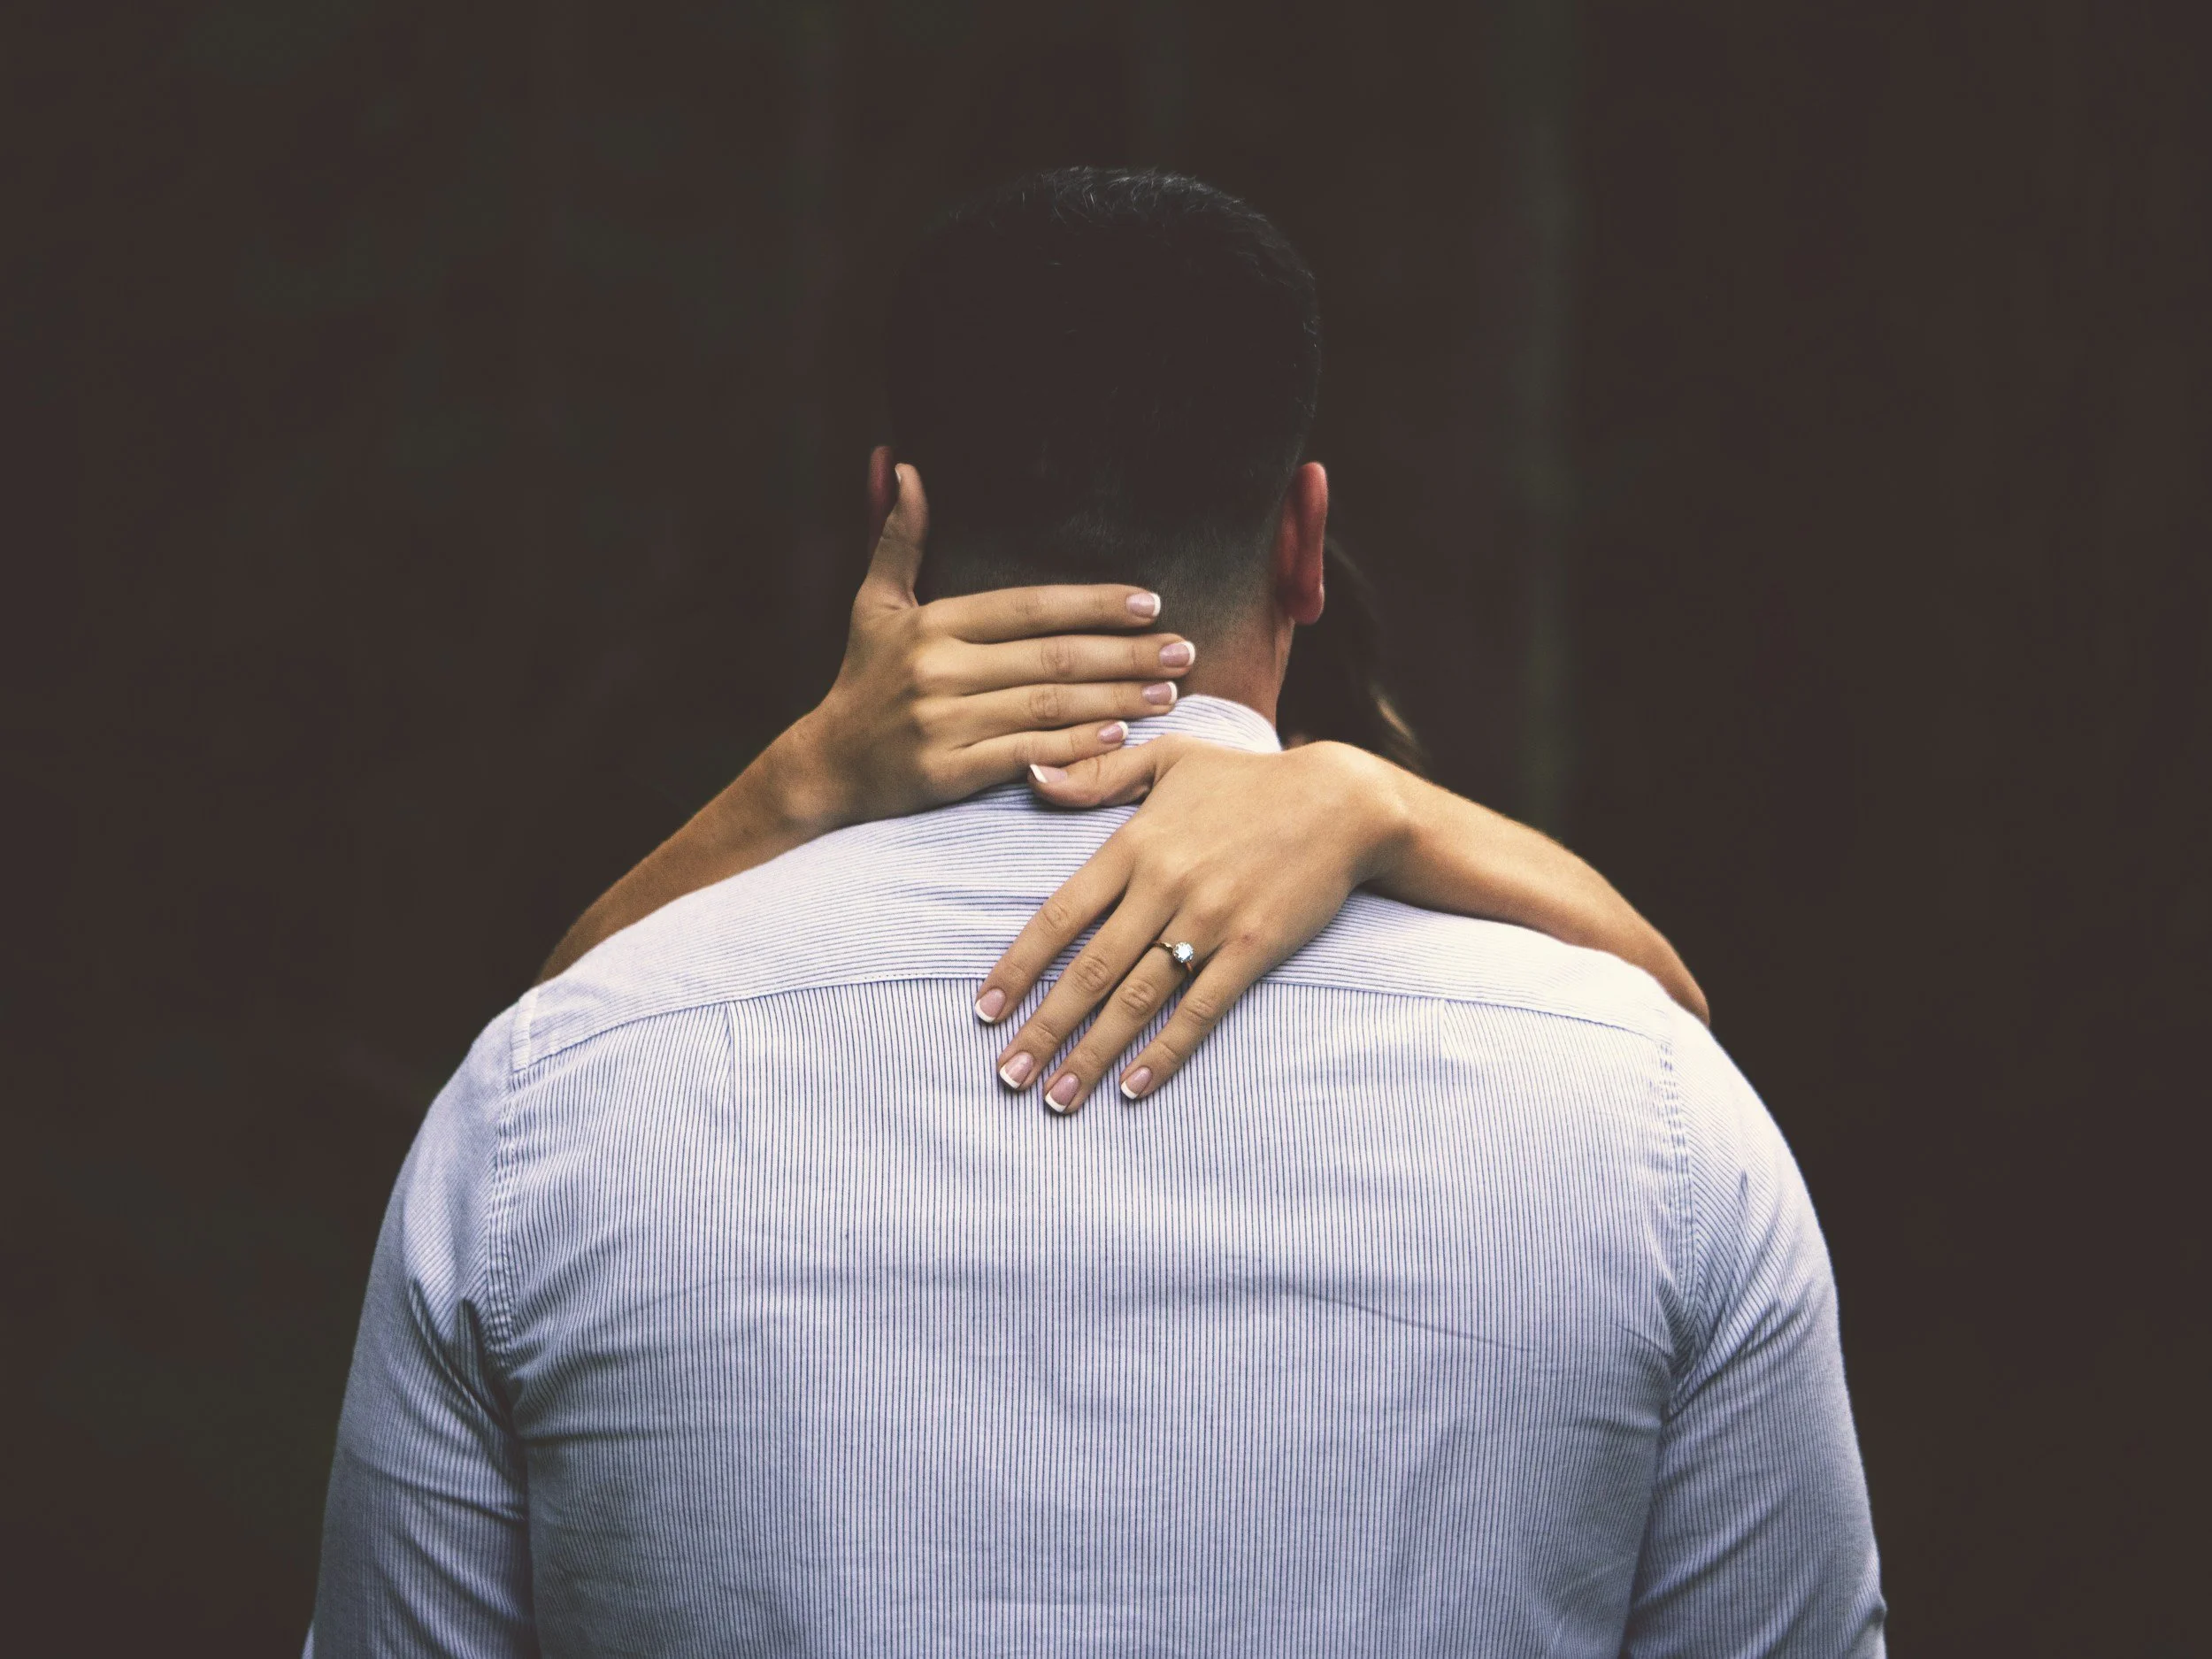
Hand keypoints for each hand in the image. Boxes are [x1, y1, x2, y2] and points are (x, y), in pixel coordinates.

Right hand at [768, 464, 1200, 830]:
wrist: (827, 766)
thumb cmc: (863, 680)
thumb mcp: (876, 605)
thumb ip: (900, 540)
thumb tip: (909, 469)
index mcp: (933, 625)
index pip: (1029, 607)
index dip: (1092, 604)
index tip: (1148, 603)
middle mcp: (939, 670)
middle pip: (1051, 658)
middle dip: (1124, 654)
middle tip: (1181, 651)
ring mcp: (944, 723)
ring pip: (1048, 707)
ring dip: (1115, 699)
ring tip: (1167, 693)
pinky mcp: (947, 773)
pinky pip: (1027, 754)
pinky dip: (1076, 745)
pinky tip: (1119, 734)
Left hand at [977, 737, 1412, 1112]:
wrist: (1342, 802)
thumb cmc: (1249, 779)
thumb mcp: (1168, 758)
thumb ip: (1096, 775)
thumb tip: (1031, 780)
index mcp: (1135, 845)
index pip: (1059, 917)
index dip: (1017, 968)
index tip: (984, 1012)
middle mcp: (1164, 887)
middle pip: (1089, 971)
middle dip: (1043, 1029)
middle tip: (1006, 1076)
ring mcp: (1210, 921)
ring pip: (1137, 1000)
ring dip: (1093, 1054)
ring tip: (1057, 1097)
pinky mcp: (1253, 949)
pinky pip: (1201, 1011)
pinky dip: (1165, 1053)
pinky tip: (1133, 1088)